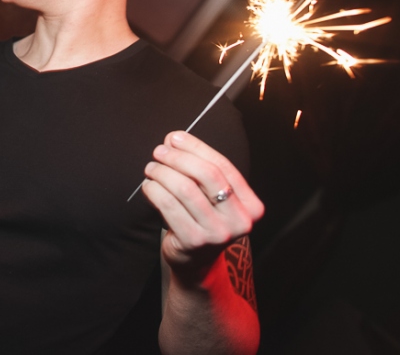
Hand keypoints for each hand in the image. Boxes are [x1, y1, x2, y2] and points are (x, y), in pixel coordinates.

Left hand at [141, 131, 263, 283]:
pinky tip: (148, 186)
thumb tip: (173, 139)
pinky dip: (154, 190)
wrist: (194, 261)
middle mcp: (240, 221)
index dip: (196, 148)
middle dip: (178, 158)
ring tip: (151, 168)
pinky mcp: (194, 241)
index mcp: (251, 205)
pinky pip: (169, 205)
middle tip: (159, 152)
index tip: (175, 137)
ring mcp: (218, 234)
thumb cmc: (201, 219)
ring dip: (162, 172)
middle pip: (206, 175)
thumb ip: (198, 168)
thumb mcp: (209, 196)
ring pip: (185, 189)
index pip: (222, 166)